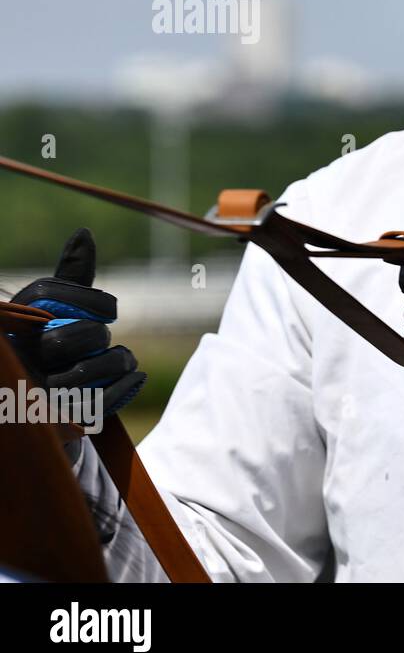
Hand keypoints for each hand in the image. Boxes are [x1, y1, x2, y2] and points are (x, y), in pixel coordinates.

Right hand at [7, 229, 146, 427]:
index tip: (111, 309)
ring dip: (119, 361)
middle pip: (73, 337)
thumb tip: (84, 233)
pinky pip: (99, 403)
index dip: (90, 301)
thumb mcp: (56, 307)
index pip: (51, 297)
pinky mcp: (59, 419)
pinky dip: (126, 387)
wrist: (41, 398)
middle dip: (101, 334)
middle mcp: (21, 358)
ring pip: (88, 371)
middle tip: (107, 337)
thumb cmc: (52, 339)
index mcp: (18, 325)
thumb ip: (71, 276)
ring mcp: (37, 392)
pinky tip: (135, 376)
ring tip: (124, 359)